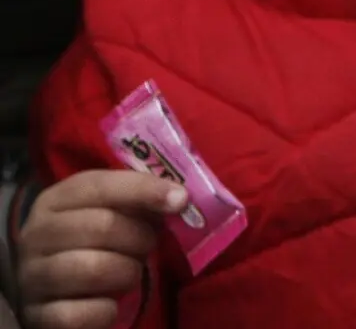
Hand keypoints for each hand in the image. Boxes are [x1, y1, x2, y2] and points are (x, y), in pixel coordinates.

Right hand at [16, 171, 185, 328]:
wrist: (55, 289)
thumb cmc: (93, 242)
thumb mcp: (110, 211)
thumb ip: (138, 200)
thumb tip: (177, 198)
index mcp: (55, 201)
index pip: (99, 185)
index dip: (143, 190)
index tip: (180, 200)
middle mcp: (35, 235)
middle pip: (101, 226)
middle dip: (140, 238)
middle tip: (148, 246)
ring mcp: (32, 276)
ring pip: (93, 269)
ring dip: (127, 273)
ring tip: (131, 273)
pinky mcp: (38, 314)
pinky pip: (79, 313)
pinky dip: (105, 311)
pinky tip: (111, 304)